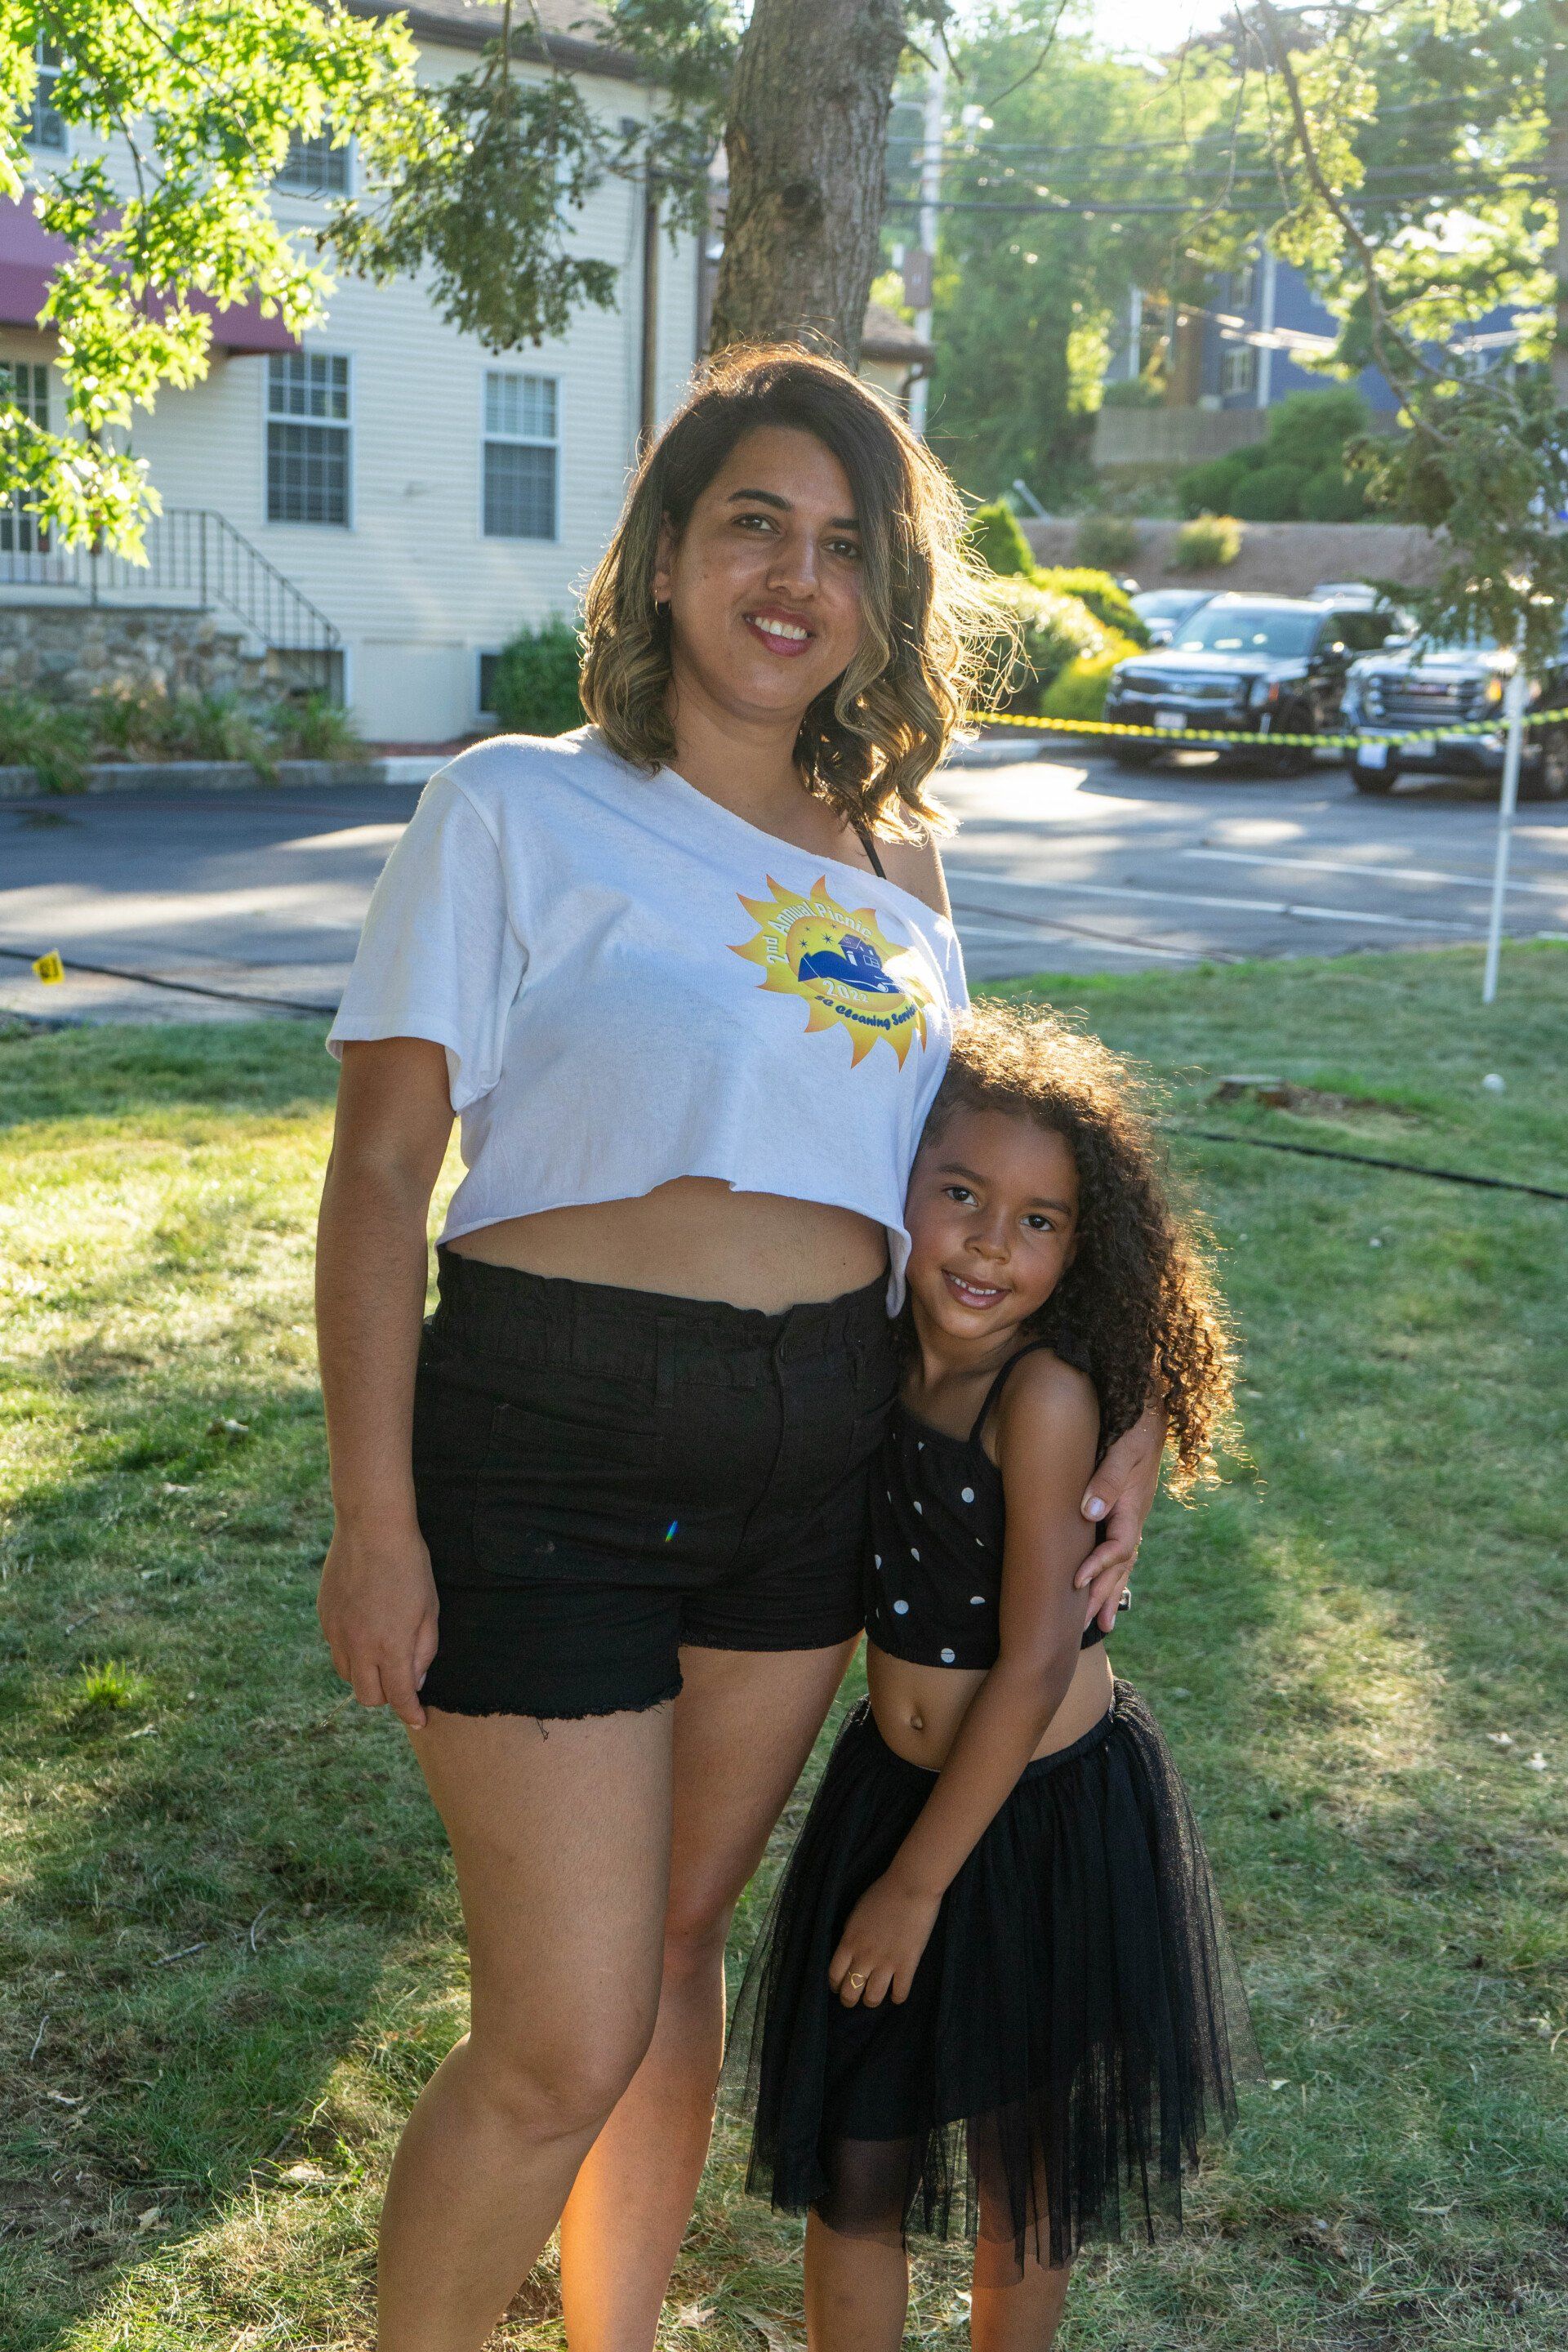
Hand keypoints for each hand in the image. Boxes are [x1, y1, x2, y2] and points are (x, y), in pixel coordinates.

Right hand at [317, 1518, 439, 1730]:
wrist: (371, 1529)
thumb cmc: (410, 1567)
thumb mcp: (430, 1609)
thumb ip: (424, 1650)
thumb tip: (415, 1681)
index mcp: (391, 1647)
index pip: (399, 1697)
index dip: (411, 1713)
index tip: (419, 1720)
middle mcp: (360, 1647)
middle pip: (368, 1697)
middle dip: (387, 1696)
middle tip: (401, 1681)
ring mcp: (337, 1633)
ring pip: (348, 1676)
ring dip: (366, 1675)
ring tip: (382, 1653)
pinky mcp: (325, 1618)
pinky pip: (337, 1649)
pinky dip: (352, 1651)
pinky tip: (365, 1629)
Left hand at [828, 1874, 941, 2008]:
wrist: (911, 1886)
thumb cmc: (882, 1894)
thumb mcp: (856, 1914)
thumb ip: (850, 1935)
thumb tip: (848, 1953)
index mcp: (849, 1941)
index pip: (834, 1975)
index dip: (835, 1985)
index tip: (839, 1987)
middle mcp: (864, 1956)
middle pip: (850, 1992)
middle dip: (850, 2000)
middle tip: (854, 1998)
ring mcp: (886, 1962)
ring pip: (873, 1998)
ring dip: (872, 2002)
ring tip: (874, 1997)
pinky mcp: (908, 1964)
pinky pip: (900, 1993)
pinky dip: (897, 1998)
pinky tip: (896, 1994)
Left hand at [1077, 1403, 1165, 1632]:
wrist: (1150, 1410)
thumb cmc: (1134, 1427)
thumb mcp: (1123, 1449)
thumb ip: (1107, 1479)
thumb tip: (1089, 1512)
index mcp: (1133, 1507)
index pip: (1116, 1547)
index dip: (1097, 1567)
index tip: (1075, 1583)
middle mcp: (1134, 1517)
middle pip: (1121, 1565)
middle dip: (1105, 1595)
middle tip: (1090, 1626)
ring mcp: (1132, 1515)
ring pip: (1123, 1562)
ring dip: (1112, 1591)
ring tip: (1102, 1622)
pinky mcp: (1126, 1510)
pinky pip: (1121, 1549)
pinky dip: (1114, 1571)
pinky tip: (1108, 1585)